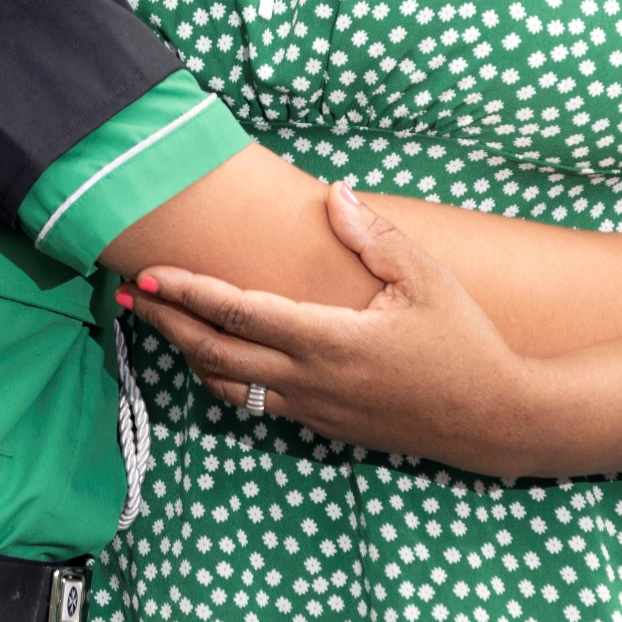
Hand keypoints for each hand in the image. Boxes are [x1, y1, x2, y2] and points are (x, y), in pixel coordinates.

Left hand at [123, 185, 545, 474]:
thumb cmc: (465, 342)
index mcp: (331, 339)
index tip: (150, 273)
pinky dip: (224, 376)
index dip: (189, 293)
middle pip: (215, 354)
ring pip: (228, 386)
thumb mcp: (428, 279)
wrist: (492, 419)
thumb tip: (334, 194)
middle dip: (167, 322)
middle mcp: (310, 380)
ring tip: (162, 321)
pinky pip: (256, 403)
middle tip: (130, 295)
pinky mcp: (322, 426)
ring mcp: (312, 409)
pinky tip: (214, 354)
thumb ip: (375, 236)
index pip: (239, 314)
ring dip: (189, 353)